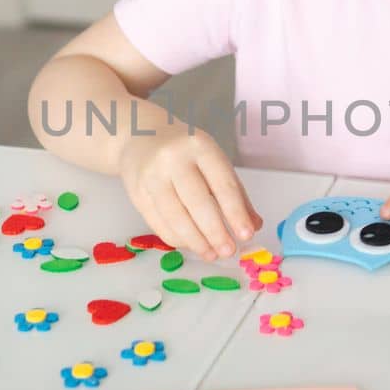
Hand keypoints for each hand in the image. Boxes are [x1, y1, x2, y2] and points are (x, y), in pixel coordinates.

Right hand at [117, 121, 262, 261]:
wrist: (139, 135)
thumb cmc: (184, 151)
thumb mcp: (214, 160)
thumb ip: (236, 193)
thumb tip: (253, 226)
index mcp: (200, 147)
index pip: (222, 184)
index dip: (236, 213)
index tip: (247, 235)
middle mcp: (173, 160)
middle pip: (197, 203)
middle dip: (215, 232)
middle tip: (229, 251)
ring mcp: (151, 176)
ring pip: (175, 217)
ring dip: (196, 241)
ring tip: (211, 254)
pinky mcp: (136, 193)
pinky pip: (158, 223)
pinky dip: (177, 239)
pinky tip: (191, 245)